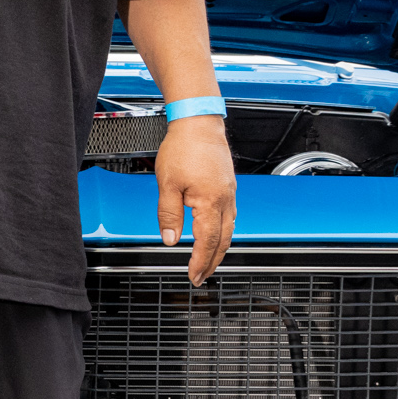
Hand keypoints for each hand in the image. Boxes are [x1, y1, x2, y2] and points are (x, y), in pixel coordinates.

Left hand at [157, 114, 236, 282]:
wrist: (198, 123)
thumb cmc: (183, 147)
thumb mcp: (167, 184)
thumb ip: (169, 214)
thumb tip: (171, 239)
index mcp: (211, 201)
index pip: (207, 241)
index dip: (200, 261)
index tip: (193, 275)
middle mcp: (225, 199)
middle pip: (223, 240)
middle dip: (213, 262)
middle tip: (201, 276)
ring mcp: (230, 193)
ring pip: (229, 230)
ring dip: (219, 249)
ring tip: (208, 262)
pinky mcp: (229, 186)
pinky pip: (230, 216)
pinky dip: (223, 232)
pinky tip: (215, 234)